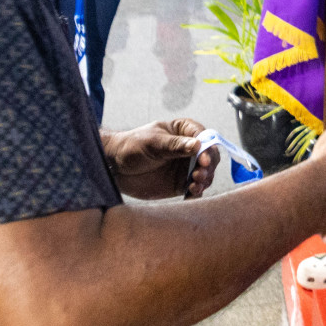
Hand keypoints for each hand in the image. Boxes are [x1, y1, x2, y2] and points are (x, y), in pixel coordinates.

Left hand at [102, 118, 219, 199]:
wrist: (115, 166)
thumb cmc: (132, 145)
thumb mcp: (153, 142)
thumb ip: (175, 145)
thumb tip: (197, 145)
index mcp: (185, 131)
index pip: (205, 138)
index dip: (208, 149)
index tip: (203, 160)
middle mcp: (190, 149)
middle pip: (210, 157)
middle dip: (208, 167)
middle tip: (199, 175)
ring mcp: (186, 166)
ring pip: (206, 174)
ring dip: (204, 180)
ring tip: (195, 185)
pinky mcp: (181, 183)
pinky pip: (195, 188)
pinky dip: (197, 192)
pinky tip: (191, 194)